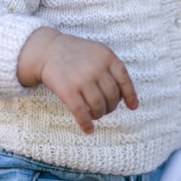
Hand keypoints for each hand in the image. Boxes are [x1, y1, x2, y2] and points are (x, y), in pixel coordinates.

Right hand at [17, 28, 138, 133]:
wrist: (48, 50)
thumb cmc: (77, 55)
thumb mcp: (97, 53)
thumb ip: (111, 70)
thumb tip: (128, 98)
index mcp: (106, 56)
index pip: (124, 79)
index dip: (130, 95)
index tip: (133, 106)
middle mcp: (96, 67)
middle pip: (112, 95)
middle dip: (111, 106)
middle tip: (106, 109)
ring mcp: (82, 79)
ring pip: (98, 105)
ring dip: (99, 114)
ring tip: (96, 114)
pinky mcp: (67, 90)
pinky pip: (81, 112)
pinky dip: (86, 124)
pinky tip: (88, 129)